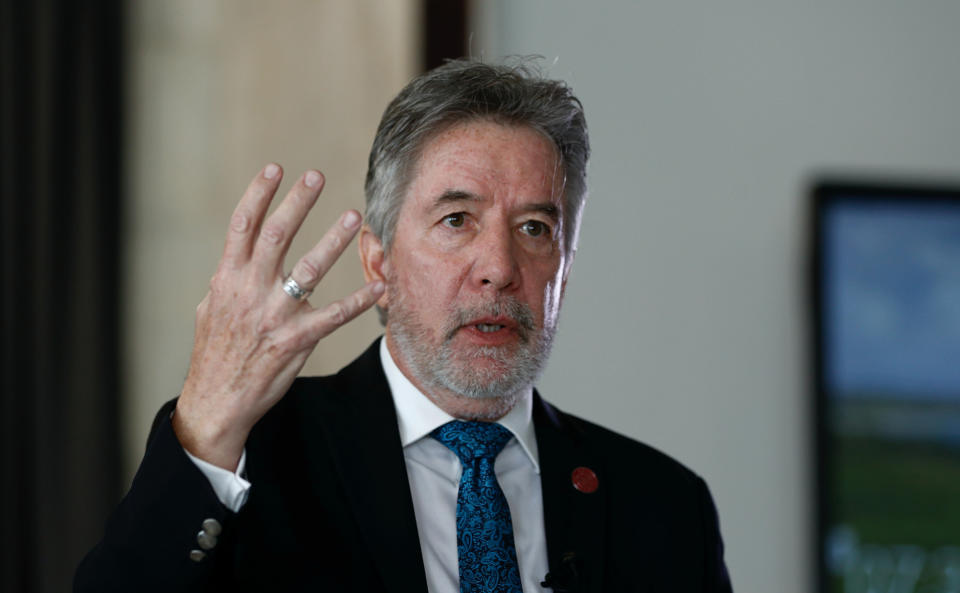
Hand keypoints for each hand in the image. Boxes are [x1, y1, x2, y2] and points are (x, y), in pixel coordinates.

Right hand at [173, 164, 383, 469]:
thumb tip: (236, 261)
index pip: (242, 226)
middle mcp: (250, 291)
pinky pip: (333, 316)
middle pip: (276, 235)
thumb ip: (227, 282)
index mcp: (228, 279)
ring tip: (353, 216)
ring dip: (333, 241)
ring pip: (308, 269)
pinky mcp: (296, 340)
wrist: (215, 401)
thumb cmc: (214, 355)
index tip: (275, 168)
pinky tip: (378, 287)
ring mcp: (274, 315)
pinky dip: (358, 301)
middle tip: (317, 177)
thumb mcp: (210, 310)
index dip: (258, 194)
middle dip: (297, 202)